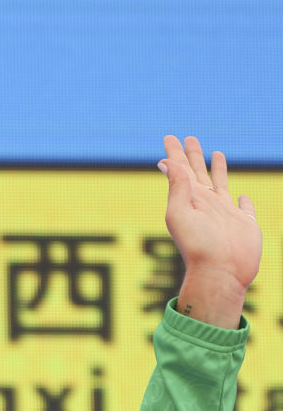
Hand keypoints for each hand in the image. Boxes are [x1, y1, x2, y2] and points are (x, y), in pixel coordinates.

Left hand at [159, 135, 260, 327]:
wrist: (220, 273)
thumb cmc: (198, 246)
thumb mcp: (179, 213)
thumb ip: (177, 186)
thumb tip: (165, 161)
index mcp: (189, 200)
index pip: (180, 170)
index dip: (175, 153)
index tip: (169, 137)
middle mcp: (206, 204)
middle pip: (199, 173)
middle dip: (194, 155)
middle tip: (190, 139)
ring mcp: (226, 214)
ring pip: (222, 184)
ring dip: (218, 169)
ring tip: (216, 154)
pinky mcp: (244, 224)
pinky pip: (245, 208)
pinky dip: (244, 201)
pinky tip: (241, 197)